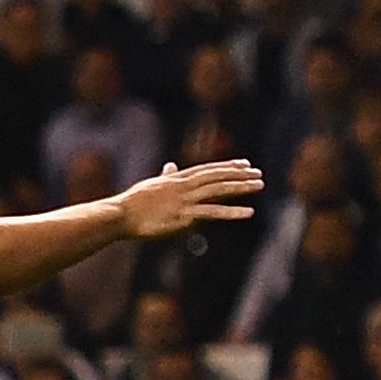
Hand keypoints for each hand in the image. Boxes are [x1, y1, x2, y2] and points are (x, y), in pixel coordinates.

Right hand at [108, 160, 263, 242]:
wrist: (120, 215)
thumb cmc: (131, 204)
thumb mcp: (151, 186)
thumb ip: (165, 177)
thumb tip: (169, 166)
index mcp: (176, 179)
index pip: (207, 169)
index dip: (227, 166)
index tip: (244, 164)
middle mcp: (184, 185)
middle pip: (217, 176)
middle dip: (239, 174)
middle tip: (258, 173)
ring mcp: (186, 200)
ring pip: (219, 190)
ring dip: (241, 187)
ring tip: (260, 185)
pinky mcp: (185, 216)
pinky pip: (214, 213)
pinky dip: (233, 212)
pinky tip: (248, 212)